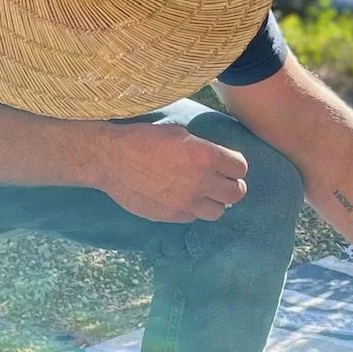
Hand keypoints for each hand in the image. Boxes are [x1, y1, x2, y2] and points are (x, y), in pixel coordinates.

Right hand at [97, 122, 249, 223]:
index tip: (230, 166)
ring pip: (218, 211)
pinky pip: (193, 217)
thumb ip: (203, 148)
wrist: (112, 159)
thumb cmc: (143, 139)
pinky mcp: (171, 215)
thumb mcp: (179, 134)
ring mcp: (186, 202)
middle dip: (234, 186)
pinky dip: (193, 209)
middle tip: (225, 182)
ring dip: (215, 202)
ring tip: (205, 194)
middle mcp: (200, 182)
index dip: (236, 166)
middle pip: (236, 193)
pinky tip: (184, 198)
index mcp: (205, 156)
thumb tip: (216, 158)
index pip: (240, 167)